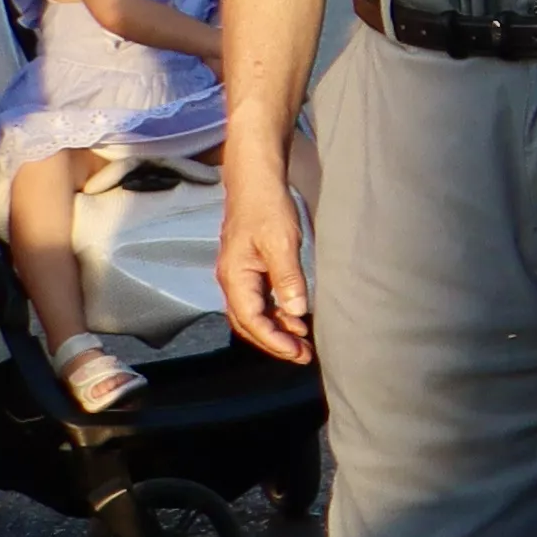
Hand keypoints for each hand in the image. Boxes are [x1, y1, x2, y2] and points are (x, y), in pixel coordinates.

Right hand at [222, 166, 315, 363]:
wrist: (256, 181)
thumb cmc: (267, 208)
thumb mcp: (281, 242)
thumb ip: (287, 278)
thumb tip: (296, 312)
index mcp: (235, 277)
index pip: (251, 320)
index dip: (273, 340)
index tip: (297, 352)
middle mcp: (233, 280)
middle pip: (249, 323)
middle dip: (274, 342)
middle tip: (303, 355)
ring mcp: (240, 275)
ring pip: (254, 313)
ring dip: (277, 329)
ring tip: (303, 342)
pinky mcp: (250, 269)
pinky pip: (260, 300)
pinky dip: (277, 313)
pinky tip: (295, 318)